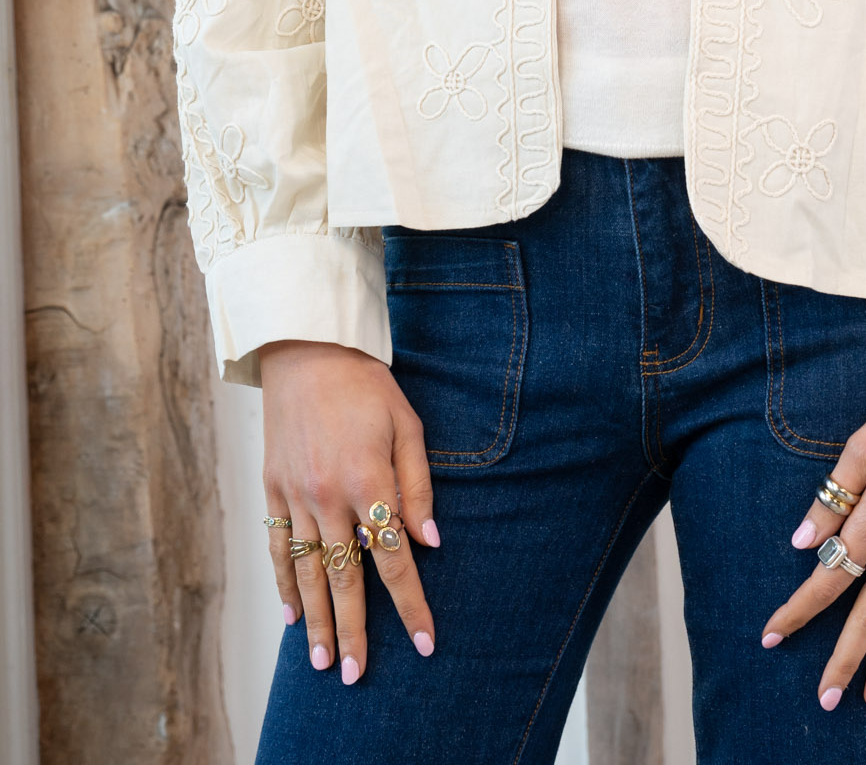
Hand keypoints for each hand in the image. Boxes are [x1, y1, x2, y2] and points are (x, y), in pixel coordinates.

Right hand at [259, 339, 439, 683]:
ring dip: (316, 621)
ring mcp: (295, 496)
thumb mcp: (407, 425)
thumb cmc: (365, 385)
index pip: (393, 558)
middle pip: (344, 578)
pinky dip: (285, 584)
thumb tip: (430, 540)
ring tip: (324, 661)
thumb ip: (418, 485)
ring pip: (308, 572)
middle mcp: (328, 496)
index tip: (424, 642)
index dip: (410, 603)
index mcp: (367, 480)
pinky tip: (292, 615)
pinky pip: (280, 548)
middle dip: (354, 630)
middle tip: (357, 675)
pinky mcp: (273, 490)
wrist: (306, 352)